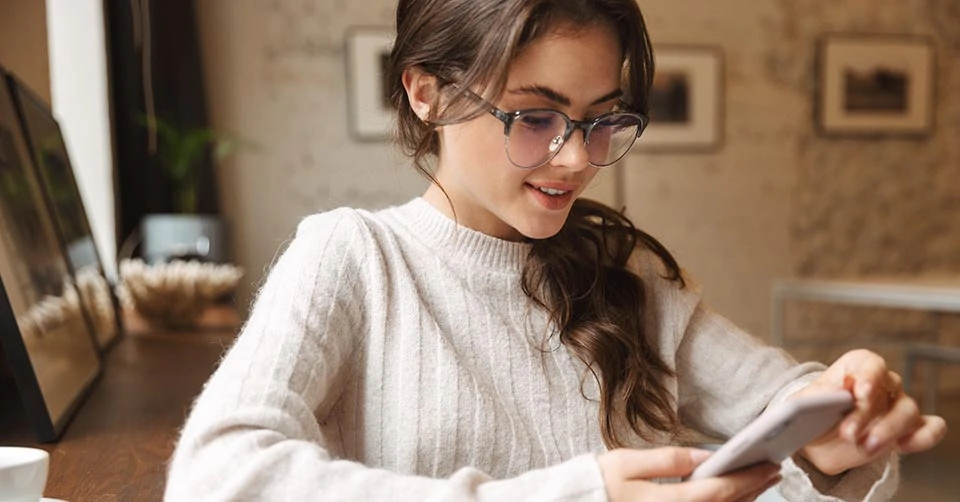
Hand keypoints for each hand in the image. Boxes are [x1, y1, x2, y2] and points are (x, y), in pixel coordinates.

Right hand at [597, 447, 781, 501]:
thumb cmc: (597, 485)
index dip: (749, 478)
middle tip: (774, 471)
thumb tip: (705, 456)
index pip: (720, 490)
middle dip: (754, 489)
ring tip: (759, 484)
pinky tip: (732, 499)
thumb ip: (668, 460)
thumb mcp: (627, 463)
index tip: (770, 465)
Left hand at [793, 349, 947, 474]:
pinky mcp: (910, 430)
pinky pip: (930, 428)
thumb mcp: (802, 404)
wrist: (814, 438)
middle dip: (867, 413)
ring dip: (889, 429)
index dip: (868, 375)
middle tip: (848, 433)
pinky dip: (923, 436)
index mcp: (856, 368)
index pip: (870, 363)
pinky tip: (903, 446)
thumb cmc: (810, 413)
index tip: (859, 391)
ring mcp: (899, 406)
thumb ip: (815, 397)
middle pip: (888, 389)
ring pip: (908, 410)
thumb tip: (837, 390)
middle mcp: (883, 383)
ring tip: (866, 446)